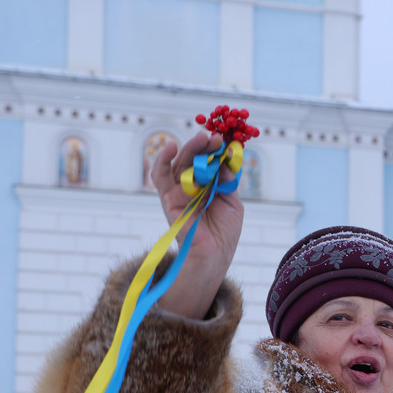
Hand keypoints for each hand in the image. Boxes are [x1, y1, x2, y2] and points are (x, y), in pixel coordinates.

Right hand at [152, 132, 245, 318]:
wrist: (215, 255)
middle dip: (204, 145)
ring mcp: (178, 191)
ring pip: (179, 162)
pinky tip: (170, 147)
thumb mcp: (232, 201)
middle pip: (193, 158)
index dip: (214, 149)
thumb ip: (227, 180)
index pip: (208, 160)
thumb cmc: (224, 232)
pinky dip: (161, 160)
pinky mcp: (168, 199)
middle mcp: (191, 185)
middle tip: (214, 137)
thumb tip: (226, 159)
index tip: (225, 140)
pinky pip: (160, 176)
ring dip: (189, 148)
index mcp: (207, 184)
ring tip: (202, 139)